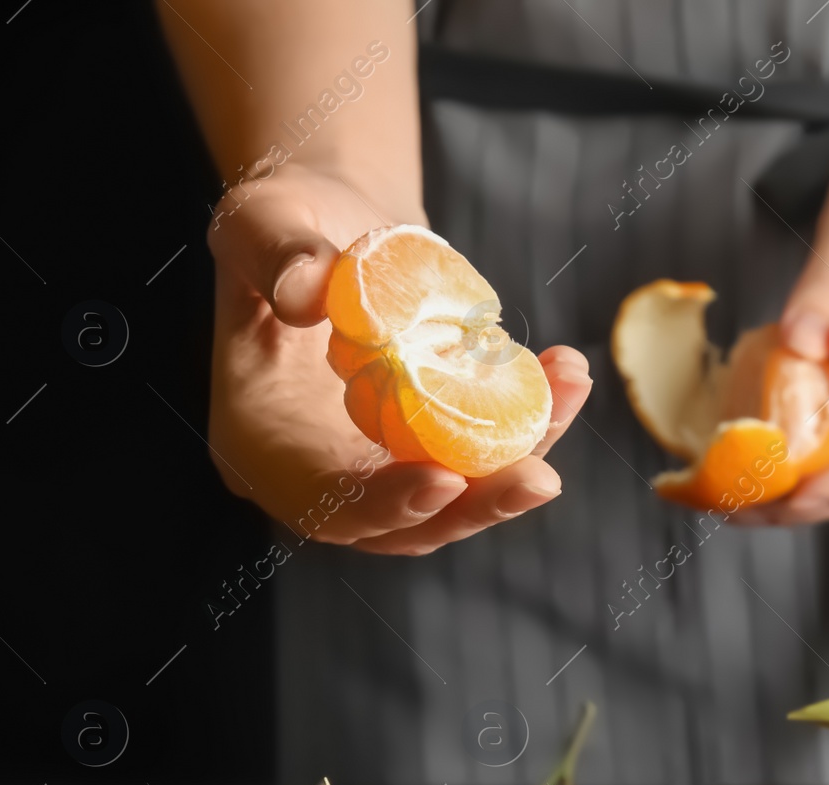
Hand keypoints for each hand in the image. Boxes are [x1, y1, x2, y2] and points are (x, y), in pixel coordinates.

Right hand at [205, 162, 591, 554]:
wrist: (334, 222)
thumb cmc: (280, 220)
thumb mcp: (258, 218)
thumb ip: (272, 254)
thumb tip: (305, 293)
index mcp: (262, 444)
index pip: (324, 504)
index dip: (384, 505)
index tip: (445, 480)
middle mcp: (324, 473)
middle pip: (409, 522)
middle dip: (479, 505)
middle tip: (541, 479)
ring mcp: (384, 464)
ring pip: (462, 492)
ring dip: (523, 457)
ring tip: (570, 386)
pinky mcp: (432, 442)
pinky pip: (488, 449)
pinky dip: (532, 421)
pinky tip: (566, 373)